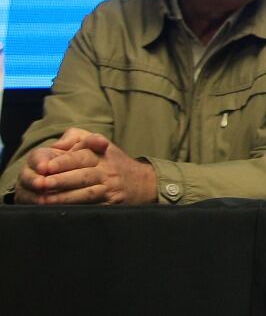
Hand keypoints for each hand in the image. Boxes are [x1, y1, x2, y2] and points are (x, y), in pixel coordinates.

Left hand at [15, 130, 156, 204]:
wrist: (142, 182)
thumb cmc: (112, 162)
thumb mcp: (99, 141)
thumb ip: (76, 137)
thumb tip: (58, 145)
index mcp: (102, 154)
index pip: (82, 156)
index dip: (63, 162)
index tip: (46, 167)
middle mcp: (107, 171)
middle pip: (83, 175)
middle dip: (61, 180)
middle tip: (41, 184)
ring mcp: (109, 189)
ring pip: (87, 194)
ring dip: (65, 197)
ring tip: (45, 200)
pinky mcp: (110, 205)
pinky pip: (92, 207)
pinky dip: (75, 209)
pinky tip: (60, 210)